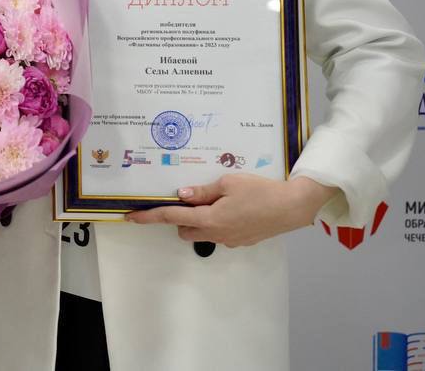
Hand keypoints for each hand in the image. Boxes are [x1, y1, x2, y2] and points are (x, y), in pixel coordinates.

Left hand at [125, 174, 336, 247]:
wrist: (293, 207)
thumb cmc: (260, 191)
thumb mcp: (228, 183)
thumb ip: (202, 191)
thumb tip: (181, 195)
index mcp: (209, 218)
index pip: (172, 217)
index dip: (150, 216)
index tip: (131, 217)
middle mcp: (216, 233)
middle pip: (184, 229)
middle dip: (180, 216)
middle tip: (190, 197)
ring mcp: (230, 240)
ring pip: (201, 232)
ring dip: (199, 220)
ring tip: (215, 200)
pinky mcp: (242, 241)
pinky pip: (220, 233)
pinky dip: (217, 222)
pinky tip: (232, 208)